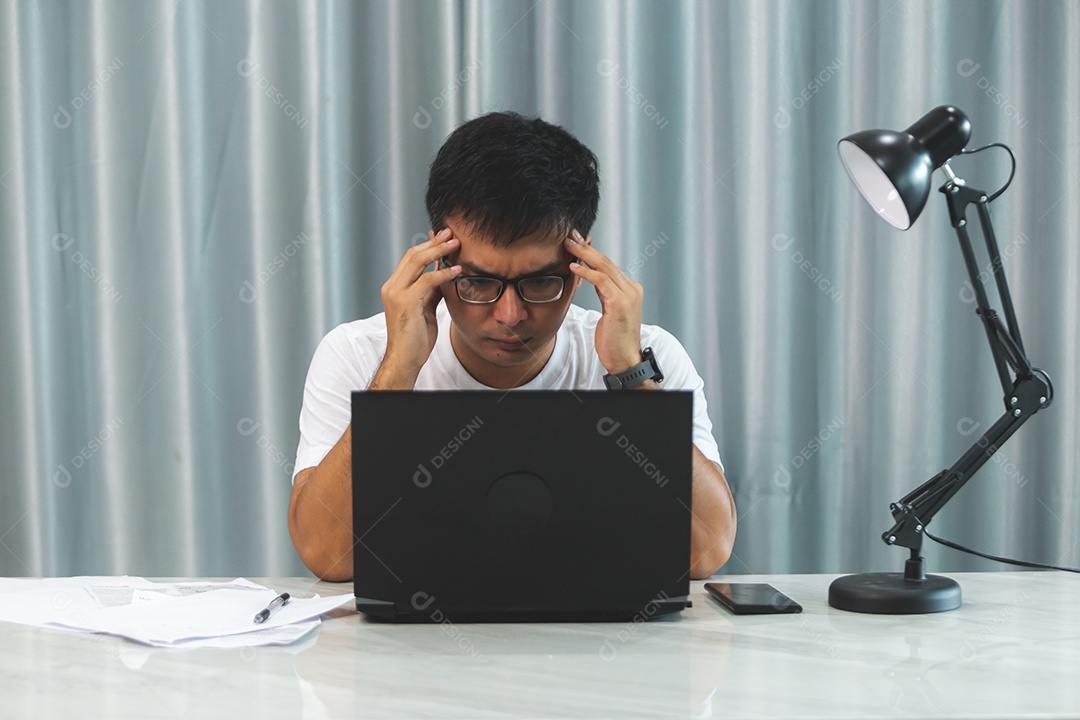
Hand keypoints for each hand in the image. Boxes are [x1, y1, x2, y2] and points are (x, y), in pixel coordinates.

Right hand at [378, 229, 461, 379]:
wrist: (405, 358)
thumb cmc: (415, 337)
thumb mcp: (426, 307)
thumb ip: (432, 289)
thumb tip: (445, 273)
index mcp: (395, 286)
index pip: (411, 258)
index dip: (428, 245)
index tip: (445, 237)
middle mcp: (392, 286)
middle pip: (413, 255)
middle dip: (434, 242)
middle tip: (452, 234)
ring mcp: (396, 293)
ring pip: (417, 262)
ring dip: (439, 251)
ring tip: (456, 244)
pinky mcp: (406, 302)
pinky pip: (427, 281)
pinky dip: (443, 273)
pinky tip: (457, 270)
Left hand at [564, 229, 644, 374]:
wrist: (624, 359)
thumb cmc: (614, 339)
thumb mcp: (609, 311)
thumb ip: (604, 293)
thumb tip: (591, 277)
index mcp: (630, 289)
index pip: (608, 265)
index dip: (591, 252)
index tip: (576, 241)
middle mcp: (632, 289)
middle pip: (606, 262)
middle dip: (586, 247)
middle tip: (569, 235)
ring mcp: (628, 295)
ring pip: (604, 267)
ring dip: (583, 254)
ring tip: (568, 245)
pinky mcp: (620, 304)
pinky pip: (601, 281)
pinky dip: (586, 272)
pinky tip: (573, 266)